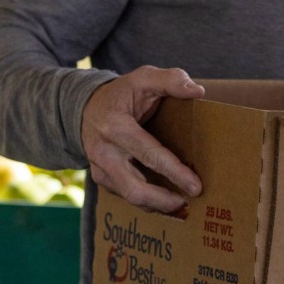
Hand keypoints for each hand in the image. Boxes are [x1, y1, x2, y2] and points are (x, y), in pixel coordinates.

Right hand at [81, 66, 205, 212]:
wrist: (86, 107)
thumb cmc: (122, 93)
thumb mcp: (143, 78)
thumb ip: (171, 80)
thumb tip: (197, 91)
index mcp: (115, 127)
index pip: (149, 155)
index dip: (174, 172)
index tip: (196, 186)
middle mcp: (104, 153)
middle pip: (135, 189)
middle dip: (164, 201)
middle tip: (189, 203)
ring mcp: (100, 169)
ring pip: (130, 197)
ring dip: (158, 205)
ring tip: (182, 206)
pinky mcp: (102, 179)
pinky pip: (126, 196)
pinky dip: (148, 201)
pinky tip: (166, 200)